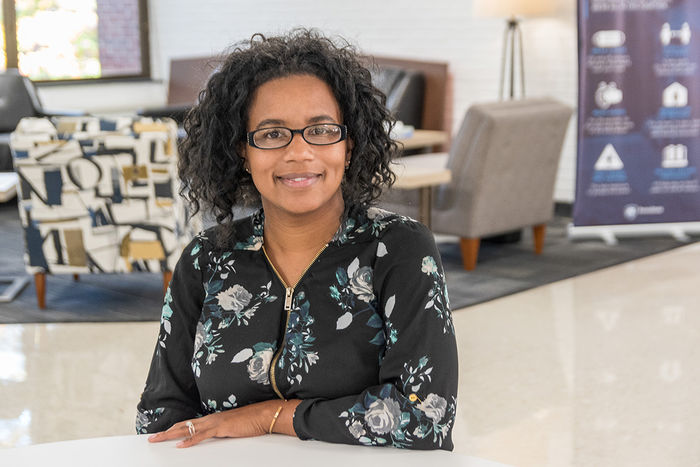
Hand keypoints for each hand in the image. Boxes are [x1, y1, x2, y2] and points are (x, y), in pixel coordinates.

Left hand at [147, 399, 299, 447]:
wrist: (264, 414)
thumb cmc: (252, 421)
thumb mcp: (233, 427)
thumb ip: (222, 430)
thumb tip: (215, 435)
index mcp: (213, 418)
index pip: (189, 423)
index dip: (175, 428)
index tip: (163, 434)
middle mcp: (210, 418)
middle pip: (183, 425)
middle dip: (166, 432)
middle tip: (152, 438)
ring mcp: (215, 422)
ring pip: (187, 428)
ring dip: (171, 435)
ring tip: (158, 439)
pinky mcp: (221, 428)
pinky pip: (201, 435)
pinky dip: (190, 440)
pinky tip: (180, 445)